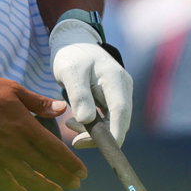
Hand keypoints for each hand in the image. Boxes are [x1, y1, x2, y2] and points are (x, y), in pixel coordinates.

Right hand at [0, 76, 85, 190]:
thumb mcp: (13, 89)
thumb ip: (38, 102)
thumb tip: (62, 108)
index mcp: (25, 127)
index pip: (54, 149)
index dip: (70, 162)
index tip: (82, 172)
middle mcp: (16, 146)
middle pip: (45, 166)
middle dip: (63, 177)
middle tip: (76, 185)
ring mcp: (1, 156)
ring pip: (28, 177)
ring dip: (44, 187)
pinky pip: (4, 180)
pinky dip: (15, 190)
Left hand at [50, 20, 132, 148]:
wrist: (74, 44)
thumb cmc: (72, 56)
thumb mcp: (70, 72)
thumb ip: (79, 94)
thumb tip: (87, 120)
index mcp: (115, 79)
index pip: (120, 111)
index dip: (115, 132)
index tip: (103, 146)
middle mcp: (122, 88)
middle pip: (118, 120)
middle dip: (99, 135)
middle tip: (75, 141)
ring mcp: (119, 93)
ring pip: (111, 121)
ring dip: (92, 129)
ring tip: (68, 124)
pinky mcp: (111, 98)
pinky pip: (105, 117)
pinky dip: (91, 123)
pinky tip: (73, 121)